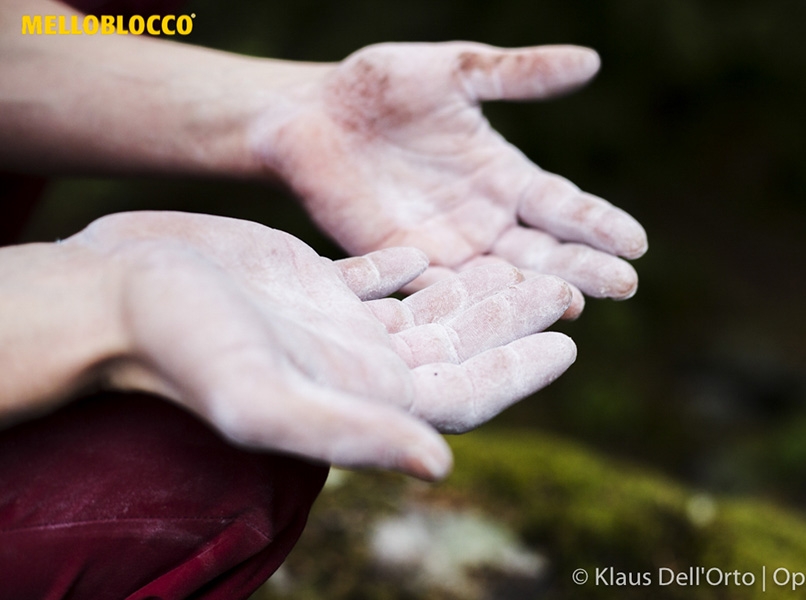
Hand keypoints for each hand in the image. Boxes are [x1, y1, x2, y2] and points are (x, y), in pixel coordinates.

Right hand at [59, 212, 574, 479]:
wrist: (117, 295)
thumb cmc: (181, 348)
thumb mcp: (263, 399)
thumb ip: (352, 433)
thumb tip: (441, 467)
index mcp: (358, 395)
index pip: (460, 394)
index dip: (517, 373)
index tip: (568, 345)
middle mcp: (356, 363)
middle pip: (457, 348)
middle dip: (513, 321)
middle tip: (568, 290)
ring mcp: (337, 322)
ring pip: (430, 308)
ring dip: (479, 289)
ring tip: (529, 266)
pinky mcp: (314, 280)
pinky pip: (384, 271)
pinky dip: (419, 261)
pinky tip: (445, 250)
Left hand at [255, 42, 647, 317]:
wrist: (308, 114)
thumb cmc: (377, 87)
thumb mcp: (454, 71)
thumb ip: (517, 75)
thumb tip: (592, 61)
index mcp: (502, 174)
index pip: (562, 204)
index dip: (598, 223)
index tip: (637, 241)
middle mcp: (483, 218)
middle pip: (544, 249)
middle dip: (584, 266)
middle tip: (625, 285)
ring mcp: (444, 245)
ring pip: (501, 276)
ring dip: (535, 291)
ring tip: (577, 306)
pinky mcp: (401, 262)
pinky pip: (440, 288)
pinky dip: (468, 303)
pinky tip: (496, 317)